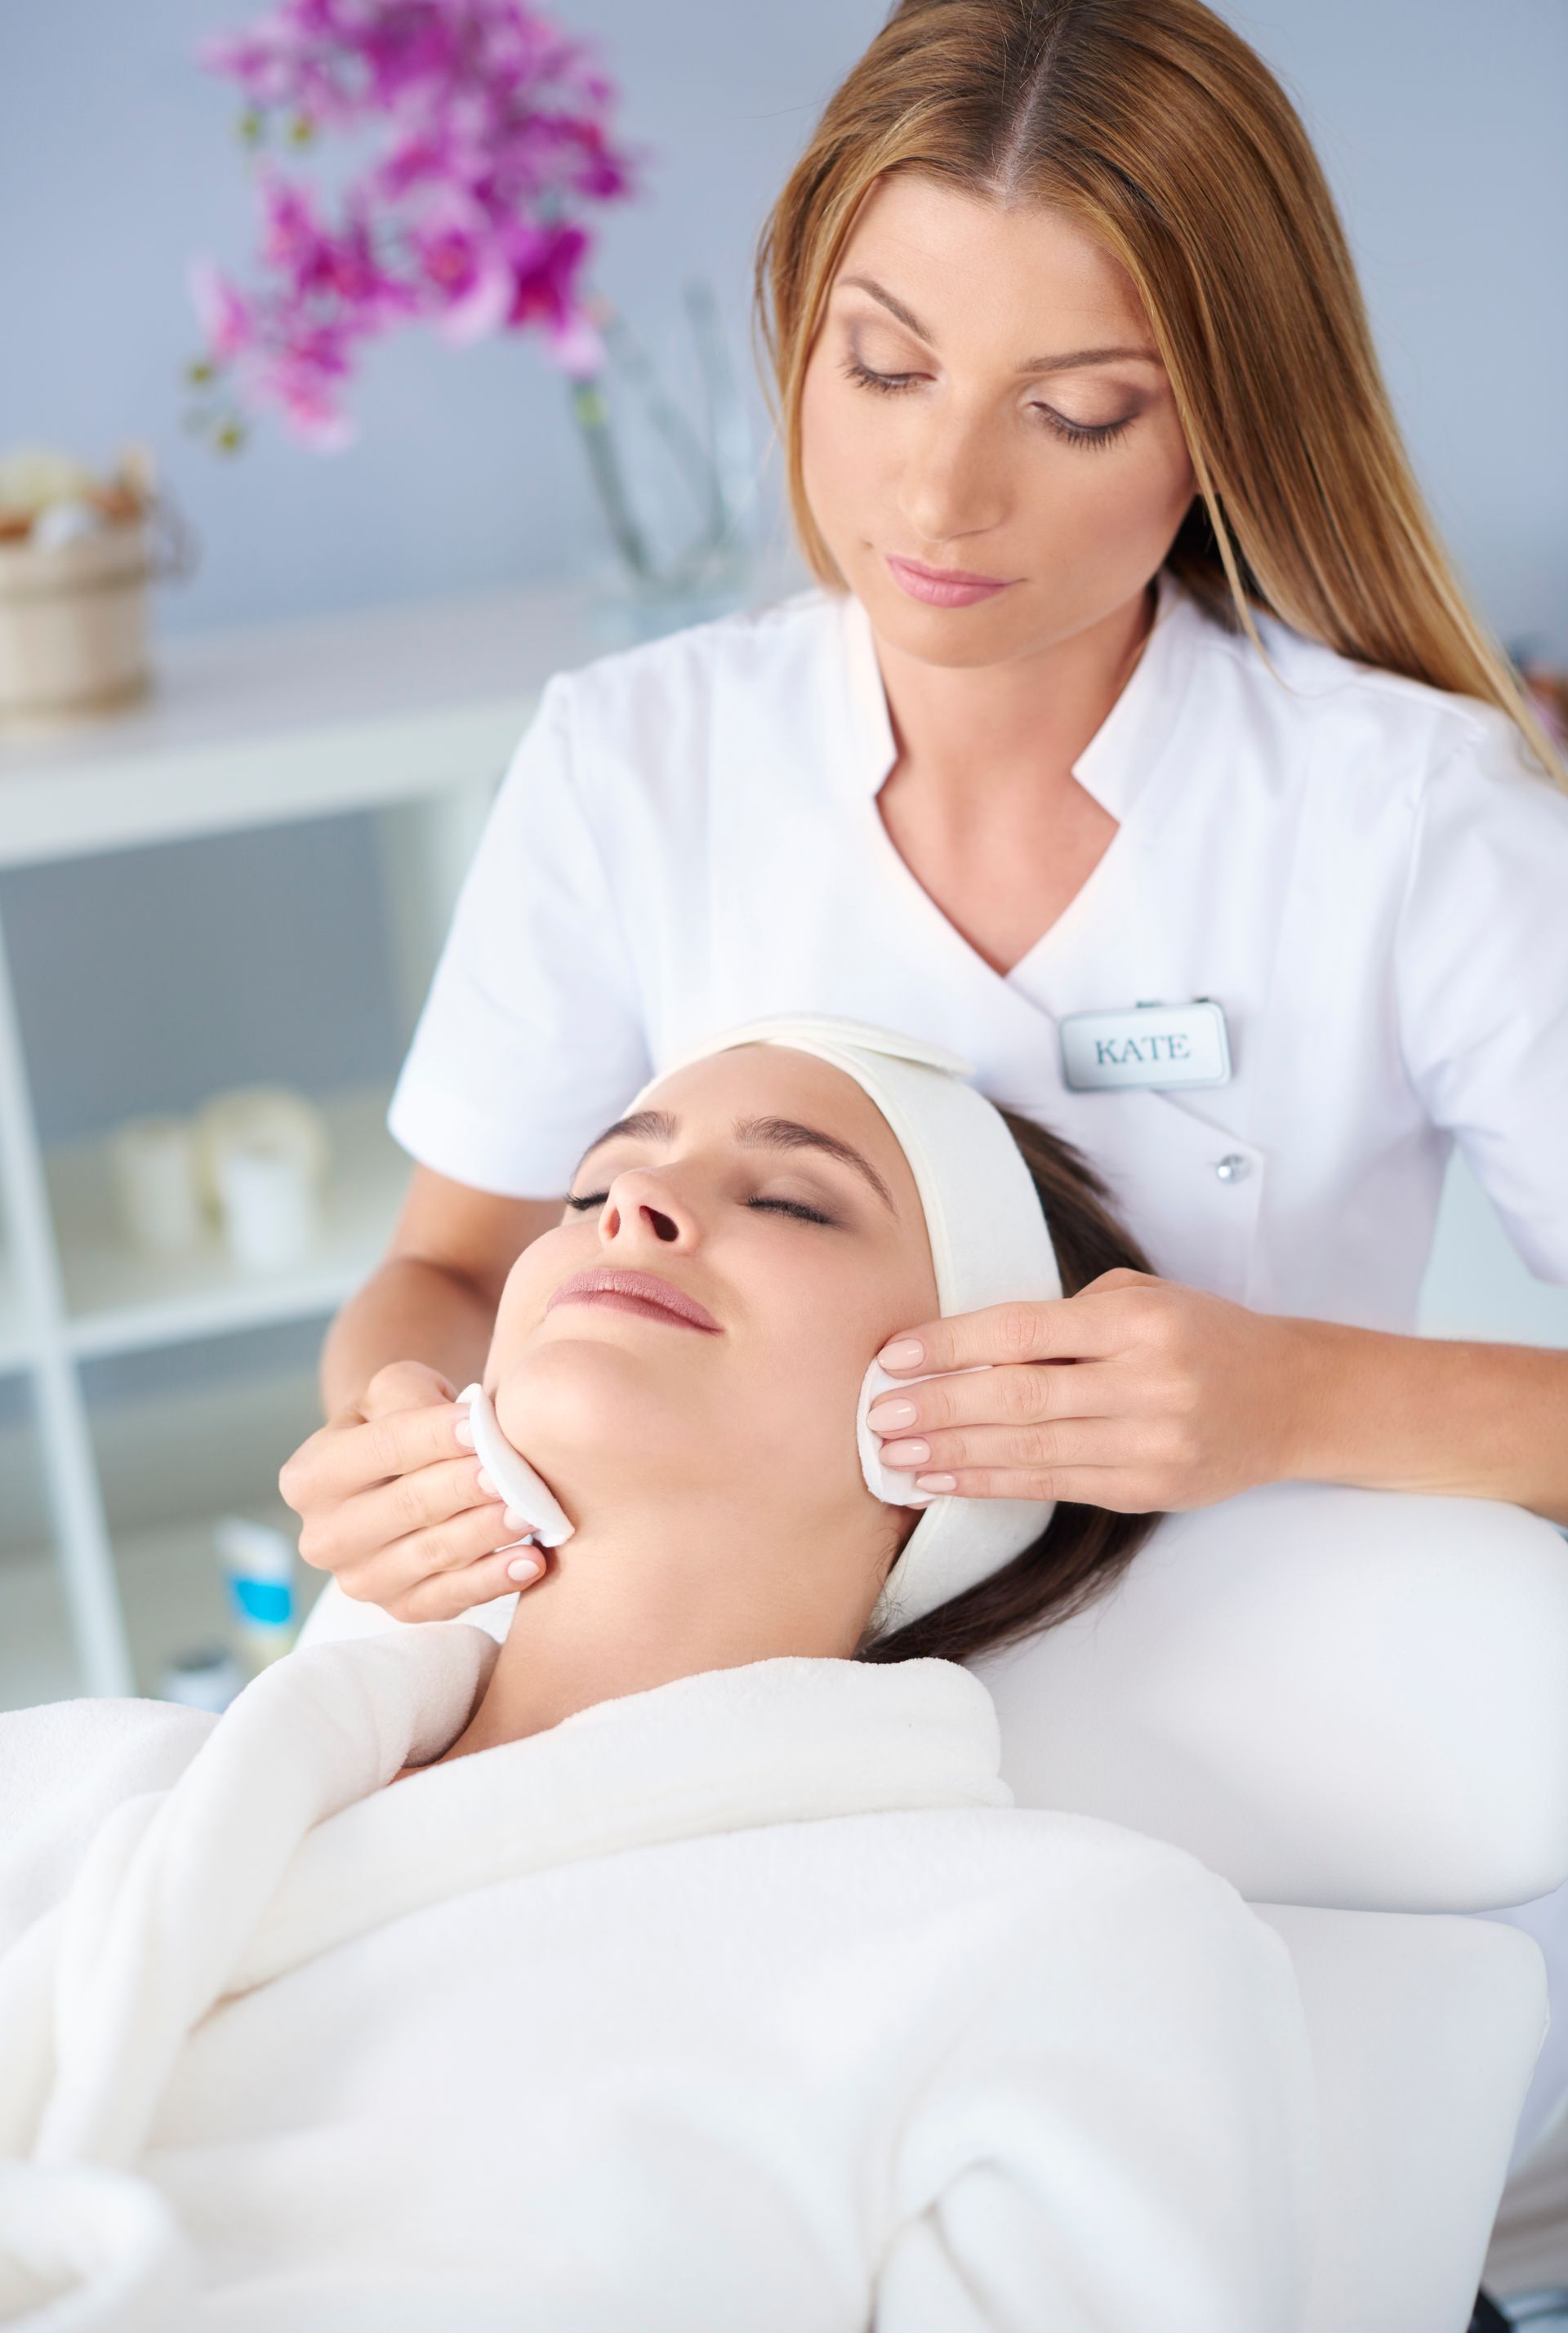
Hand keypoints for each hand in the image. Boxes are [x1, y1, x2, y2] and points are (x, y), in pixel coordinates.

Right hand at [280, 1360, 548, 1621]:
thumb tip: (466, 1426)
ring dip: (486, 1534)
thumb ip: (414, 1397)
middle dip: (464, 1489)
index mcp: (309, 1478)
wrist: (398, 1478)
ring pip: (432, 1553)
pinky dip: (493, 1580)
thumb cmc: (399, 1423)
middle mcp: (324, 1538)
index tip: (480, 1427)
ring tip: (530, 1513)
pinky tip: (529, 1562)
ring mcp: (360, 1580)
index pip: (381, 1449)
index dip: (433, 1437)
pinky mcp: (401, 1609)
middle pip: (407, 1506)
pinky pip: (450, 1598)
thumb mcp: (393, 1392)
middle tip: (512, 1476)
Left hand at [867, 1269, 1307, 1511]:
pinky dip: (990, 1484)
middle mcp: (1147, 1382)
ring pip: (1030, 1452)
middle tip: (876, 1417)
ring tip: (894, 1458)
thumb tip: (963, 1348)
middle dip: (938, 1409)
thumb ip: (1063, 1319)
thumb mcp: (1141, 1297)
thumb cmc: (1201, 1335)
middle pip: (1018, 1398)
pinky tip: (944, 1481)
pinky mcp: (1147, 1489)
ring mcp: (1150, 1443)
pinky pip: (1052, 1486)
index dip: (950, 1346)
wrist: (1292, 1397)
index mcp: (1138, 1320)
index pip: (1022, 1332)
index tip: (893, 1358)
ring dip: (951, 1457)